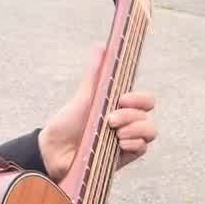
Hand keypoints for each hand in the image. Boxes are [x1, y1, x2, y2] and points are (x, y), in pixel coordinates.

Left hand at [38, 43, 156, 184]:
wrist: (55, 151)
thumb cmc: (68, 123)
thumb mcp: (84, 96)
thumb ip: (95, 74)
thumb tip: (101, 46)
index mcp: (120, 107)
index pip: (146, 100)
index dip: (140, 98)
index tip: (122, 99)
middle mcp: (127, 123)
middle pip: (147, 116)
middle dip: (131, 116)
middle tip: (110, 120)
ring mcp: (127, 140)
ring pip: (149, 132)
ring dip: (135, 130)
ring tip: (115, 133)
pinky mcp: (125, 157)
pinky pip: (142, 149)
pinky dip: (133, 144)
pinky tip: (119, 144)